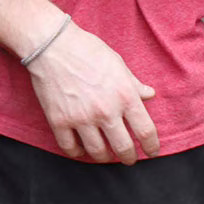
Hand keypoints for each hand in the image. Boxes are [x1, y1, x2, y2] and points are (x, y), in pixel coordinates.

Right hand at [24, 19, 159, 163]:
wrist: (51, 44)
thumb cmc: (86, 49)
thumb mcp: (117, 63)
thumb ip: (134, 83)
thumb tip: (149, 94)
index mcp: (124, 95)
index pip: (146, 131)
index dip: (152, 146)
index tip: (152, 151)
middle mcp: (105, 111)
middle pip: (123, 148)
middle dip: (129, 157)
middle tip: (129, 158)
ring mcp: (81, 118)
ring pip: (97, 152)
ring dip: (104, 157)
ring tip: (106, 155)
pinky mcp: (59, 120)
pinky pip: (70, 147)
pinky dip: (77, 152)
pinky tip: (81, 148)